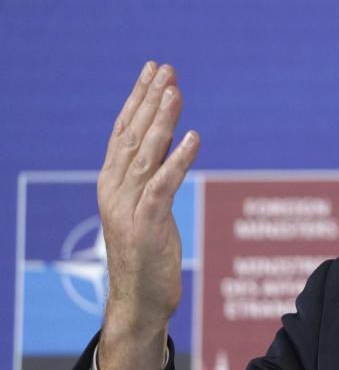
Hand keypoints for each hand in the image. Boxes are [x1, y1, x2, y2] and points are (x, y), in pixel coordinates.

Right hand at [96, 62, 199, 369]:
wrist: (139, 301)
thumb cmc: (147, 253)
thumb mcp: (148, 205)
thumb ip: (153, 173)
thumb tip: (170, 138)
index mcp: (113, 183)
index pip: (124, 131)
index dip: (138, 99)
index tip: (154, 70)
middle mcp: (115, 190)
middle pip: (132, 136)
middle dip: (150, 100)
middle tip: (166, 69)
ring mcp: (128, 208)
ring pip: (145, 156)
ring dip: (162, 122)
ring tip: (176, 92)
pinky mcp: (146, 226)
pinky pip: (163, 187)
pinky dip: (177, 161)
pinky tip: (193, 138)